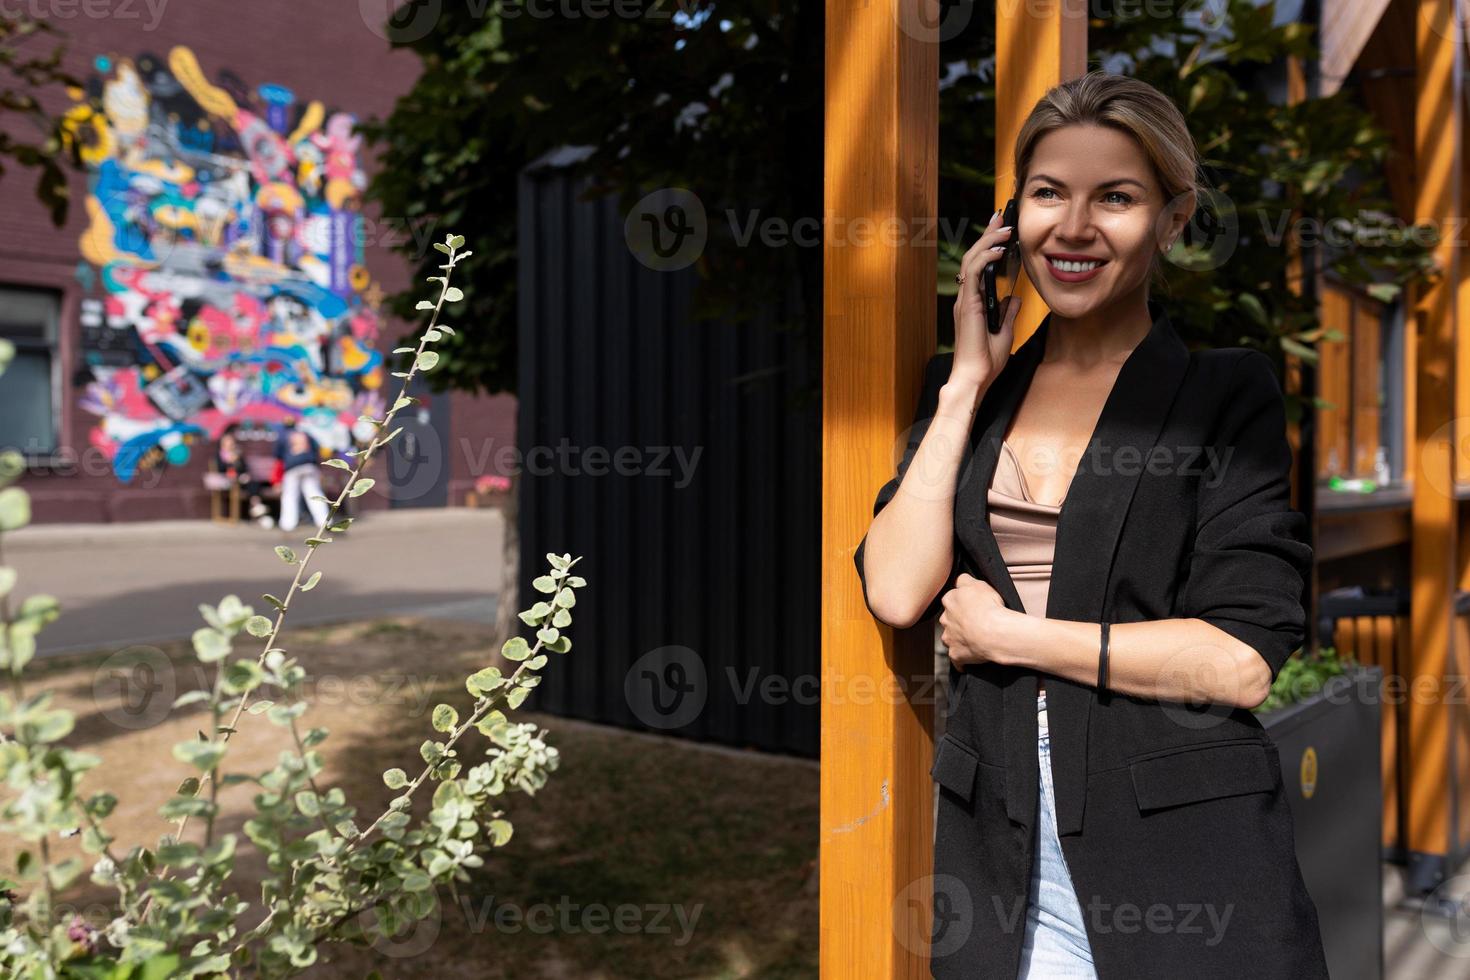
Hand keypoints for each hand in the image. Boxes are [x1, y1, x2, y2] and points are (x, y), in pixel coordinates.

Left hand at [938, 573, 1009, 666]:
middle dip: (958, 621)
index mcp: (950, 601)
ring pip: (950, 638)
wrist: (994, 633)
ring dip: (959, 638)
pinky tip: (971, 658)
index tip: (972, 606)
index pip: (952, 599)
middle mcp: (945, 619)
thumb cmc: (989, 607)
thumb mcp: (979, 584)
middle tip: (974, 623)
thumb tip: (960, 580)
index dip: (962, 603)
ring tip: (974, 639)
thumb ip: (966, 580)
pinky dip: (962, 659)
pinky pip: (957, 658)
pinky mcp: (956, 655)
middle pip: (949, 619)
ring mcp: (949, 638)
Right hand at [951, 211, 1022, 390]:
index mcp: (973, 302)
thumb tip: (1015, 299)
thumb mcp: (1005, 333)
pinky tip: (1001, 248)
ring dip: (989, 241)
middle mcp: (966, 298)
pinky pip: (975, 273)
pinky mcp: (967, 304)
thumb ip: (1008, 314)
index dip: (990, 245)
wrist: (975, 378)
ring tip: (1005, 226)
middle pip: (974, 257)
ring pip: (972, 260)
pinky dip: (987, 258)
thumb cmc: (985, 362)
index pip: (979, 267)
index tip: (1001, 229)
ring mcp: (964, 300)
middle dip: (989, 234)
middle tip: (1002, 216)